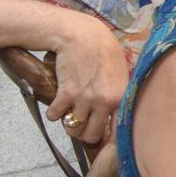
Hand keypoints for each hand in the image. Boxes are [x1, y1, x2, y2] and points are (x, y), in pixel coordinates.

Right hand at [45, 14, 128, 145]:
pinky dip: (53, 114)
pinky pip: (56, 116)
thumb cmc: (102, 51)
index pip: (118, 131)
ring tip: (69, 114)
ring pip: (73, 128)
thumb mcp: (120, 73)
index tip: (100, 142)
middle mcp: (106, 101)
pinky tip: (57, 105)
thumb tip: (115, 116)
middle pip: (92, 135)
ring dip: (68, 123)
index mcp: (121, 98)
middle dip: (84, 133)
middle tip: (80, 125)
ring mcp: (86, 99)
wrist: (82, 35)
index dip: (107, 140)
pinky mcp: (67, 93)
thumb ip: (118, 94)